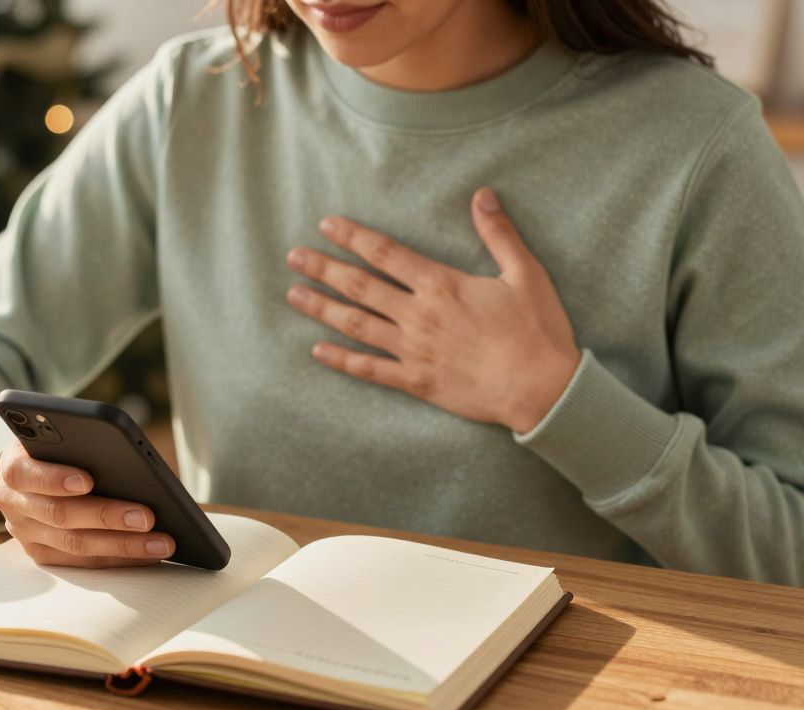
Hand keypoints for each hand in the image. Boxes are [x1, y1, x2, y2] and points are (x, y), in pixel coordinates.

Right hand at [0, 439, 175, 566]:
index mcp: (13, 465)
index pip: (25, 473)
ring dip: (124, 545)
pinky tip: (149, 552)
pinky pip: (83, 563)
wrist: (31, 472)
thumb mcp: (59, 435)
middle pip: (60, 515)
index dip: (55, 478)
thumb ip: (79, 443)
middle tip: (147, 517)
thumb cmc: (56, 449)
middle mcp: (13, 503)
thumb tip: (126, 459)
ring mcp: (26, 533)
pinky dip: (119, 558)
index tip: (88, 480)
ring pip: (75, 545)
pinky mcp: (42, 555)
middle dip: (107, 517)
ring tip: (161, 542)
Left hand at [285, 187, 581, 433]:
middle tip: (293, 257)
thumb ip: (499, 234)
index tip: (326, 225)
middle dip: (324, 269)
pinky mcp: (416, 381)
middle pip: (360, 286)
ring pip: (356, 325)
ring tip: (294, 295)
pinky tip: (317, 350)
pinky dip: (341, 360)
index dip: (353, 237)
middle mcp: (419, 315)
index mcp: (442, 285)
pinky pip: (370, 369)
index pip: (386, 254)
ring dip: (323, 309)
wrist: (541, 389)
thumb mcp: (526, 274)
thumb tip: (482, 195)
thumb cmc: (537, 331)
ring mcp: (413, 350)